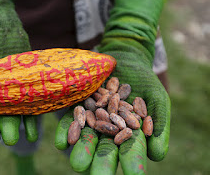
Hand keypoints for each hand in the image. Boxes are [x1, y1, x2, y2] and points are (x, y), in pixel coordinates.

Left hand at [55, 0, 169, 173]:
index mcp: (128, 134)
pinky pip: (70, 120)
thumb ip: (159, 124)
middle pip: (105, 148)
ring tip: (77, 163)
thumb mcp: (157, 99)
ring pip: (86, 137)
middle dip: (100, 161)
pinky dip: (67, 130)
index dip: (132, 162)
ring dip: (82, 149)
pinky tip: (61, 142)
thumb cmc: (144, 80)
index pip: (131, 151)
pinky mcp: (78, 106)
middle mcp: (108, 130)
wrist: (123, 58)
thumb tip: (158, 156)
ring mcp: (91, 118)